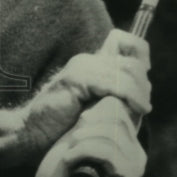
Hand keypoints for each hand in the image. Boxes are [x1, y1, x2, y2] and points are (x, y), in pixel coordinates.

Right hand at [0, 29, 150, 168]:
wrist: (32, 133)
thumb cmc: (64, 126)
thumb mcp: (95, 107)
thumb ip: (115, 96)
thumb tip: (144, 94)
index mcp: (93, 63)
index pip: (126, 42)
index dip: (141, 56)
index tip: (144, 84)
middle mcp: (88, 60)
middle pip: (132, 60)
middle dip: (143, 84)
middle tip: (143, 106)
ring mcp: (81, 67)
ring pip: (126, 71)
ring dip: (139, 92)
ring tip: (142, 109)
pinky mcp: (76, 79)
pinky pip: (113, 83)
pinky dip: (130, 96)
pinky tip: (136, 109)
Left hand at [25, 94, 146, 176]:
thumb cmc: (60, 175)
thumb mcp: (77, 137)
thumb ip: (94, 118)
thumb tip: (110, 96)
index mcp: (125, 139)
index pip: (120, 105)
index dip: (95, 108)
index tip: (77, 124)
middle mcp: (135, 153)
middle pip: (117, 115)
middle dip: (88, 124)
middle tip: (71, 143)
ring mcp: (133, 167)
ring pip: (111, 132)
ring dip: (82, 140)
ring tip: (69, 155)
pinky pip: (108, 152)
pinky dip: (82, 152)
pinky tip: (70, 161)